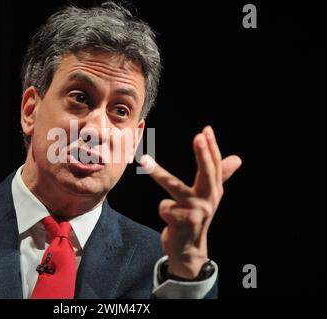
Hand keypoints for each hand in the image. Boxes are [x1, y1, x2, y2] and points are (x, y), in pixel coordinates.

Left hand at [141, 126, 241, 278]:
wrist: (188, 250)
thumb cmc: (195, 218)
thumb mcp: (208, 198)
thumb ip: (220, 177)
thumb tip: (237, 158)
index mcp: (214, 191)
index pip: (214, 165)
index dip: (211, 147)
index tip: (206, 129)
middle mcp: (209, 200)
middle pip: (207, 173)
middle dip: (203, 154)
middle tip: (198, 137)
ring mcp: (197, 212)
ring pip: (174, 186)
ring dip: (157, 173)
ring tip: (143, 160)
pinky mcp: (184, 223)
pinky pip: (164, 207)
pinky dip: (163, 211)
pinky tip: (170, 221)